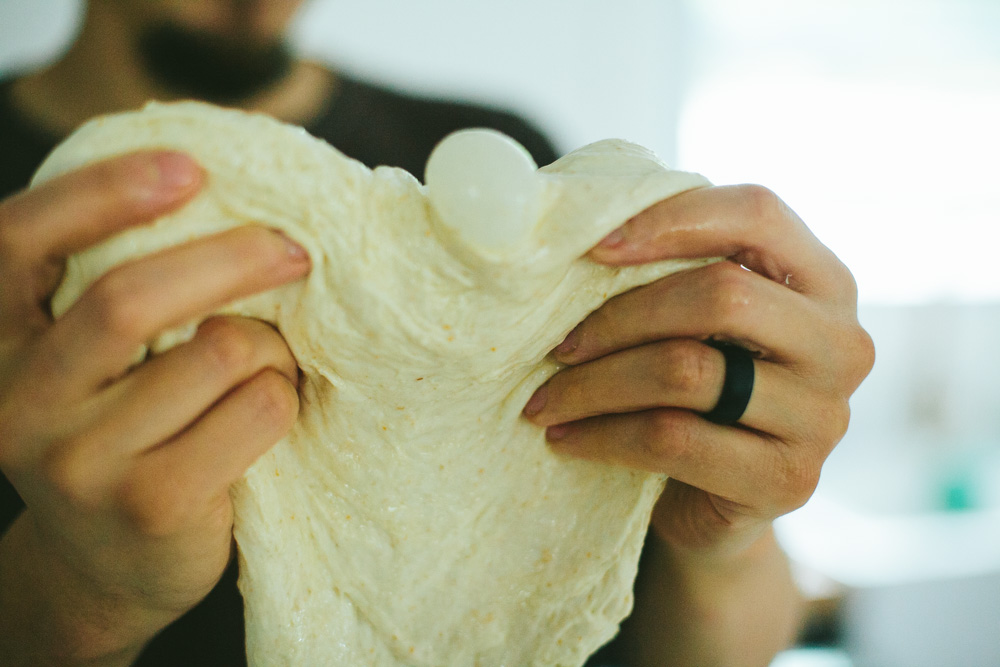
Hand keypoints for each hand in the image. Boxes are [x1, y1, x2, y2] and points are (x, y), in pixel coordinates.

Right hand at [0, 151, 309, 663]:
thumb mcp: (96, 364)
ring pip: (218, 352)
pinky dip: (282, 394)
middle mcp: (21, 400)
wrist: (107, 568)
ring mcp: (79, 460)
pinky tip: (265, 412)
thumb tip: (233, 204)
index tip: (189, 167)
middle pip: (130, 298)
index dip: (101, 191)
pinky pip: (257, 408)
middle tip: (293, 250)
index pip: (21, 240)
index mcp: (0, 340)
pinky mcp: (150, 503)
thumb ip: (124, 295)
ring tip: (266, 365)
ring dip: (268, 347)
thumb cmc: (122, 434)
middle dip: (231, 259)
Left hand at [523, 184, 873, 559]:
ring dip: (596, 384)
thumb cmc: (697, 395)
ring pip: (687, 371)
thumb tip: (584, 233)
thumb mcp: (698, 325)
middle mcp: (841, 344)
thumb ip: (677, 274)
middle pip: (721, 295)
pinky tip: (566, 439)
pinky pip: (672, 439)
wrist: (714, 506)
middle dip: (620, 318)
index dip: (672, 219)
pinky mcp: (788, 480)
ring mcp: (823, 417)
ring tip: (545, 400)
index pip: (759, 215)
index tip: (593, 248)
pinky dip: (603, 436)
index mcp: (823, 282)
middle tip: (558, 347)